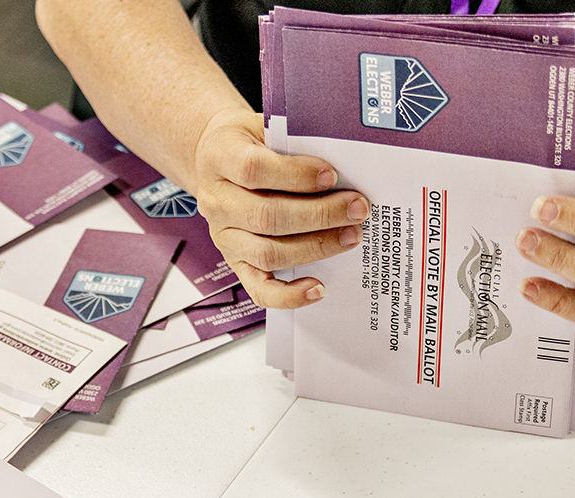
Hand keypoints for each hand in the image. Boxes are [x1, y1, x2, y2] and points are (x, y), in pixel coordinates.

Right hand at [189, 108, 369, 309]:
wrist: (216, 158)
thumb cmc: (251, 141)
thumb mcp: (264, 126)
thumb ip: (293, 142)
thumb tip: (345, 162)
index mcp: (220, 158)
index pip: (253, 170)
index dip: (295, 175)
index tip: (332, 175)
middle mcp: (216, 202)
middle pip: (267, 216)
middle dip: (319, 215)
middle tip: (358, 209)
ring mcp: (224, 237)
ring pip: (268, 252)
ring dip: (315, 247)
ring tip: (351, 236)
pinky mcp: (236, 263)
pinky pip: (259, 289)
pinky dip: (289, 294)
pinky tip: (318, 288)